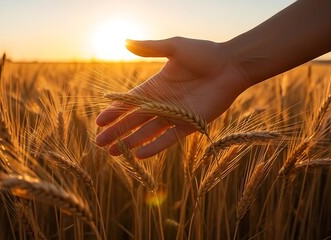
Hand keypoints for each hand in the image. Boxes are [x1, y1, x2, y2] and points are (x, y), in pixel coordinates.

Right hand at [95, 37, 247, 158]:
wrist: (232, 66)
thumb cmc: (204, 53)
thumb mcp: (175, 48)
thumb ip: (150, 48)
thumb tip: (124, 41)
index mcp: (155, 86)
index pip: (129, 103)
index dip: (114, 112)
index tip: (99, 122)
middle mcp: (162, 103)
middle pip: (134, 121)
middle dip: (116, 132)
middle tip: (99, 143)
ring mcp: (175, 116)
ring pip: (147, 132)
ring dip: (130, 142)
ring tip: (113, 153)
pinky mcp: (189, 125)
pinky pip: (168, 138)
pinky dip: (154, 147)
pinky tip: (139, 155)